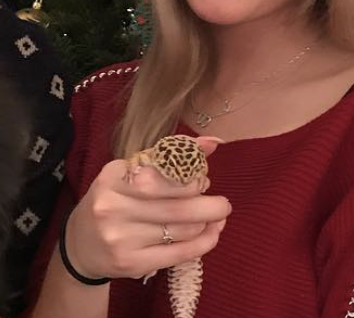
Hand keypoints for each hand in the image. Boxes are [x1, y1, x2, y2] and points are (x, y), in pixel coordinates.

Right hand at [65, 137, 230, 280]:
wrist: (81, 244)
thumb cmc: (117, 198)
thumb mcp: (136, 171)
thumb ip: (173, 154)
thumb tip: (214, 142)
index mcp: (115, 176)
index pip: (165, 173)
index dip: (193, 177)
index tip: (204, 179)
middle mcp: (114, 206)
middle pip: (178, 204)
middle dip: (210, 204)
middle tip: (221, 203)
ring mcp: (121, 237)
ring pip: (183, 229)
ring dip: (209, 222)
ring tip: (216, 217)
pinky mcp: (130, 263)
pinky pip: (179, 253)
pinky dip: (204, 243)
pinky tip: (212, 234)